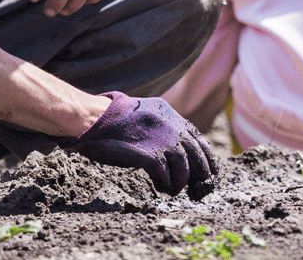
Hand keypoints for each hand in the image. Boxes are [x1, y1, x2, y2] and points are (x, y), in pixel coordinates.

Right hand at [65, 91, 218, 197]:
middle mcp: (170, 125)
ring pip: (184, 168)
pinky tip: (160, 186)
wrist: (93, 119)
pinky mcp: (149, 154)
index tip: (208, 173)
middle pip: (196, 155)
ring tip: (171, 189)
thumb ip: (162, 126)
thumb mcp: (144, 114)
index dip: (206, 158)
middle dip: (199, 175)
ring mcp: (161, 139)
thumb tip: (178, 149)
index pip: (198, 138)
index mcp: (169, 114)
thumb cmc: (112, 120)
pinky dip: (166, 184)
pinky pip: (166, 176)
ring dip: (179, 183)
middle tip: (194, 188)